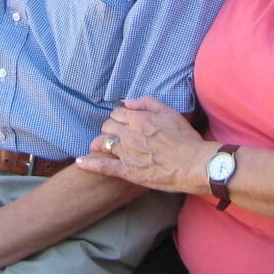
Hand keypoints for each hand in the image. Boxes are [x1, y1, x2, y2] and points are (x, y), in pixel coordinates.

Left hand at [76, 97, 207, 193]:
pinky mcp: (127, 171)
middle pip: (108, 126)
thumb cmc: (185, 138)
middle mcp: (129, 134)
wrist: (193, 165)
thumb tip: (128, 102)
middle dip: (110, 128)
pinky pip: (103, 166)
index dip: (120, 116)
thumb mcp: (170, 112)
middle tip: (116, 134)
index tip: (124, 121)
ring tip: (100, 145)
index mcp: (138, 119)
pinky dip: (89, 163)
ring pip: (102, 143)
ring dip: (99, 142)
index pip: (118, 112)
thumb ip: (147, 103)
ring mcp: (126, 153)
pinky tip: (80, 162)